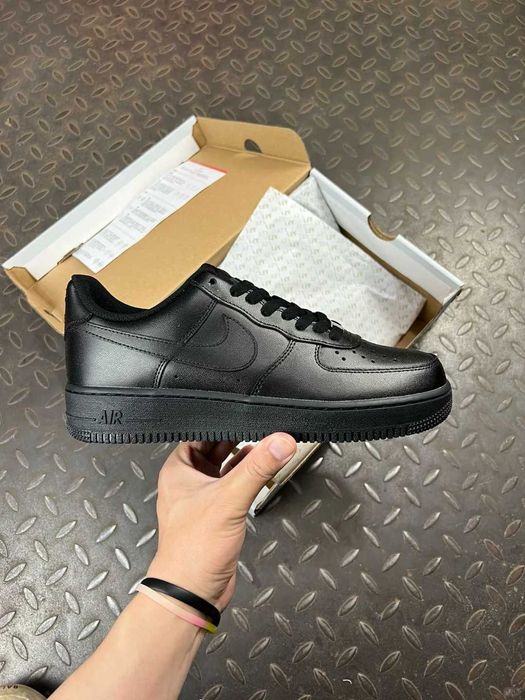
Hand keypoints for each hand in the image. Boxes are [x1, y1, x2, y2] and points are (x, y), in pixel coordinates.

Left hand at [146, 434, 296, 610]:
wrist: (192, 592)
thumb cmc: (191, 550)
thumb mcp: (229, 500)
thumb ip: (257, 468)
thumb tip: (280, 442)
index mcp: (178, 469)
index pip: (201, 432)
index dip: (223, 421)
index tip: (247, 412)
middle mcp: (188, 480)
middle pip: (216, 447)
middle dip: (239, 437)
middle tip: (262, 426)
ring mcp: (203, 496)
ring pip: (226, 465)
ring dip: (245, 457)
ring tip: (267, 444)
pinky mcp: (217, 512)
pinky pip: (233, 485)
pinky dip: (248, 477)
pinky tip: (262, 471)